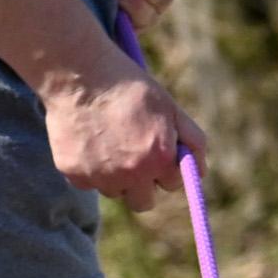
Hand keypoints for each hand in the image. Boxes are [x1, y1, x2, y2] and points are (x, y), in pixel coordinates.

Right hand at [43, 65, 208, 212]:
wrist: (79, 75)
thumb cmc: (129, 87)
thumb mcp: (169, 107)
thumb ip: (192, 141)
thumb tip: (201, 172)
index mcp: (159, 159)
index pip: (173, 184)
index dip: (166, 166)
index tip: (158, 149)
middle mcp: (132, 175)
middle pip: (143, 202)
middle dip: (143, 184)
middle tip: (134, 156)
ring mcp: (101, 178)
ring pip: (115, 192)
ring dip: (116, 175)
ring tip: (108, 140)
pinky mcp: (75, 176)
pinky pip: (88, 183)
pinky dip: (90, 167)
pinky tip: (89, 140)